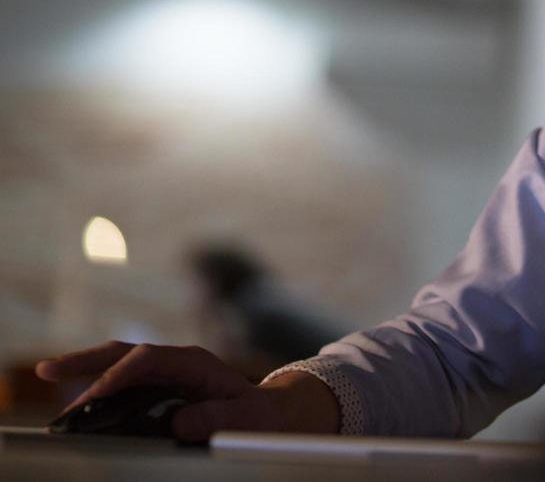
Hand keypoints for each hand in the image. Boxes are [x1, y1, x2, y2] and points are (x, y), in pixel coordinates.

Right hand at [36, 341, 339, 440]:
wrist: (268, 416)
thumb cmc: (259, 418)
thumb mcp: (246, 419)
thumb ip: (216, 418)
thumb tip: (179, 421)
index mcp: (195, 362)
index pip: (148, 358)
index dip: (119, 374)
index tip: (95, 395)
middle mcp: (175, 362)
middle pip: (124, 353)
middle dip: (85, 360)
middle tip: (46, 370)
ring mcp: (164, 374)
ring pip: (117, 368)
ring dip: (84, 379)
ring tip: (56, 405)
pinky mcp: (156, 390)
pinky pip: (120, 388)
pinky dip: (96, 396)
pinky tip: (76, 412)